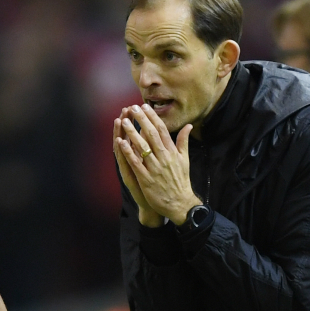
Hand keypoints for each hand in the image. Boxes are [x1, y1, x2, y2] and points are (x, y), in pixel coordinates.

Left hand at [116, 104, 201, 224]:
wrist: (180, 203)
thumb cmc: (181, 181)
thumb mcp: (184, 159)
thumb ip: (183, 142)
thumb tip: (188, 125)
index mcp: (172, 152)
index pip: (161, 130)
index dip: (152, 117)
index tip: (144, 107)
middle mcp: (164, 157)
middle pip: (151, 135)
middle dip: (141, 120)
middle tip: (132, 108)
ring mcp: (155, 168)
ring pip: (142, 147)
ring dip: (132, 133)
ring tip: (124, 121)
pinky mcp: (146, 179)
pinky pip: (136, 163)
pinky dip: (128, 152)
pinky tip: (121, 142)